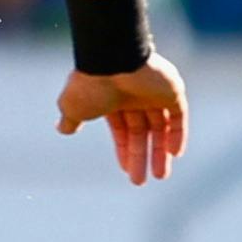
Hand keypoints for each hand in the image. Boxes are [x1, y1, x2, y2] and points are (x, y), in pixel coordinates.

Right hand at [58, 53, 189, 185]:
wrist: (112, 60)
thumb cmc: (90, 85)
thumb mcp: (72, 106)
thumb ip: (70, 119)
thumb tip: (62, 129)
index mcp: (112, 99)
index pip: (122, 129)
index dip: (124, 149)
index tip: (126, 170)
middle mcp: (134, 96)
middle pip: (141, 131)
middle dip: (141, 156)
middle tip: (140, 181)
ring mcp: (154, 92)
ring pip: (161, 127)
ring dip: (161, 151)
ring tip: (160, 176)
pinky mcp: (172, 90)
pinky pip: (178, 116)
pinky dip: (177, 134)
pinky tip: (174, 153)